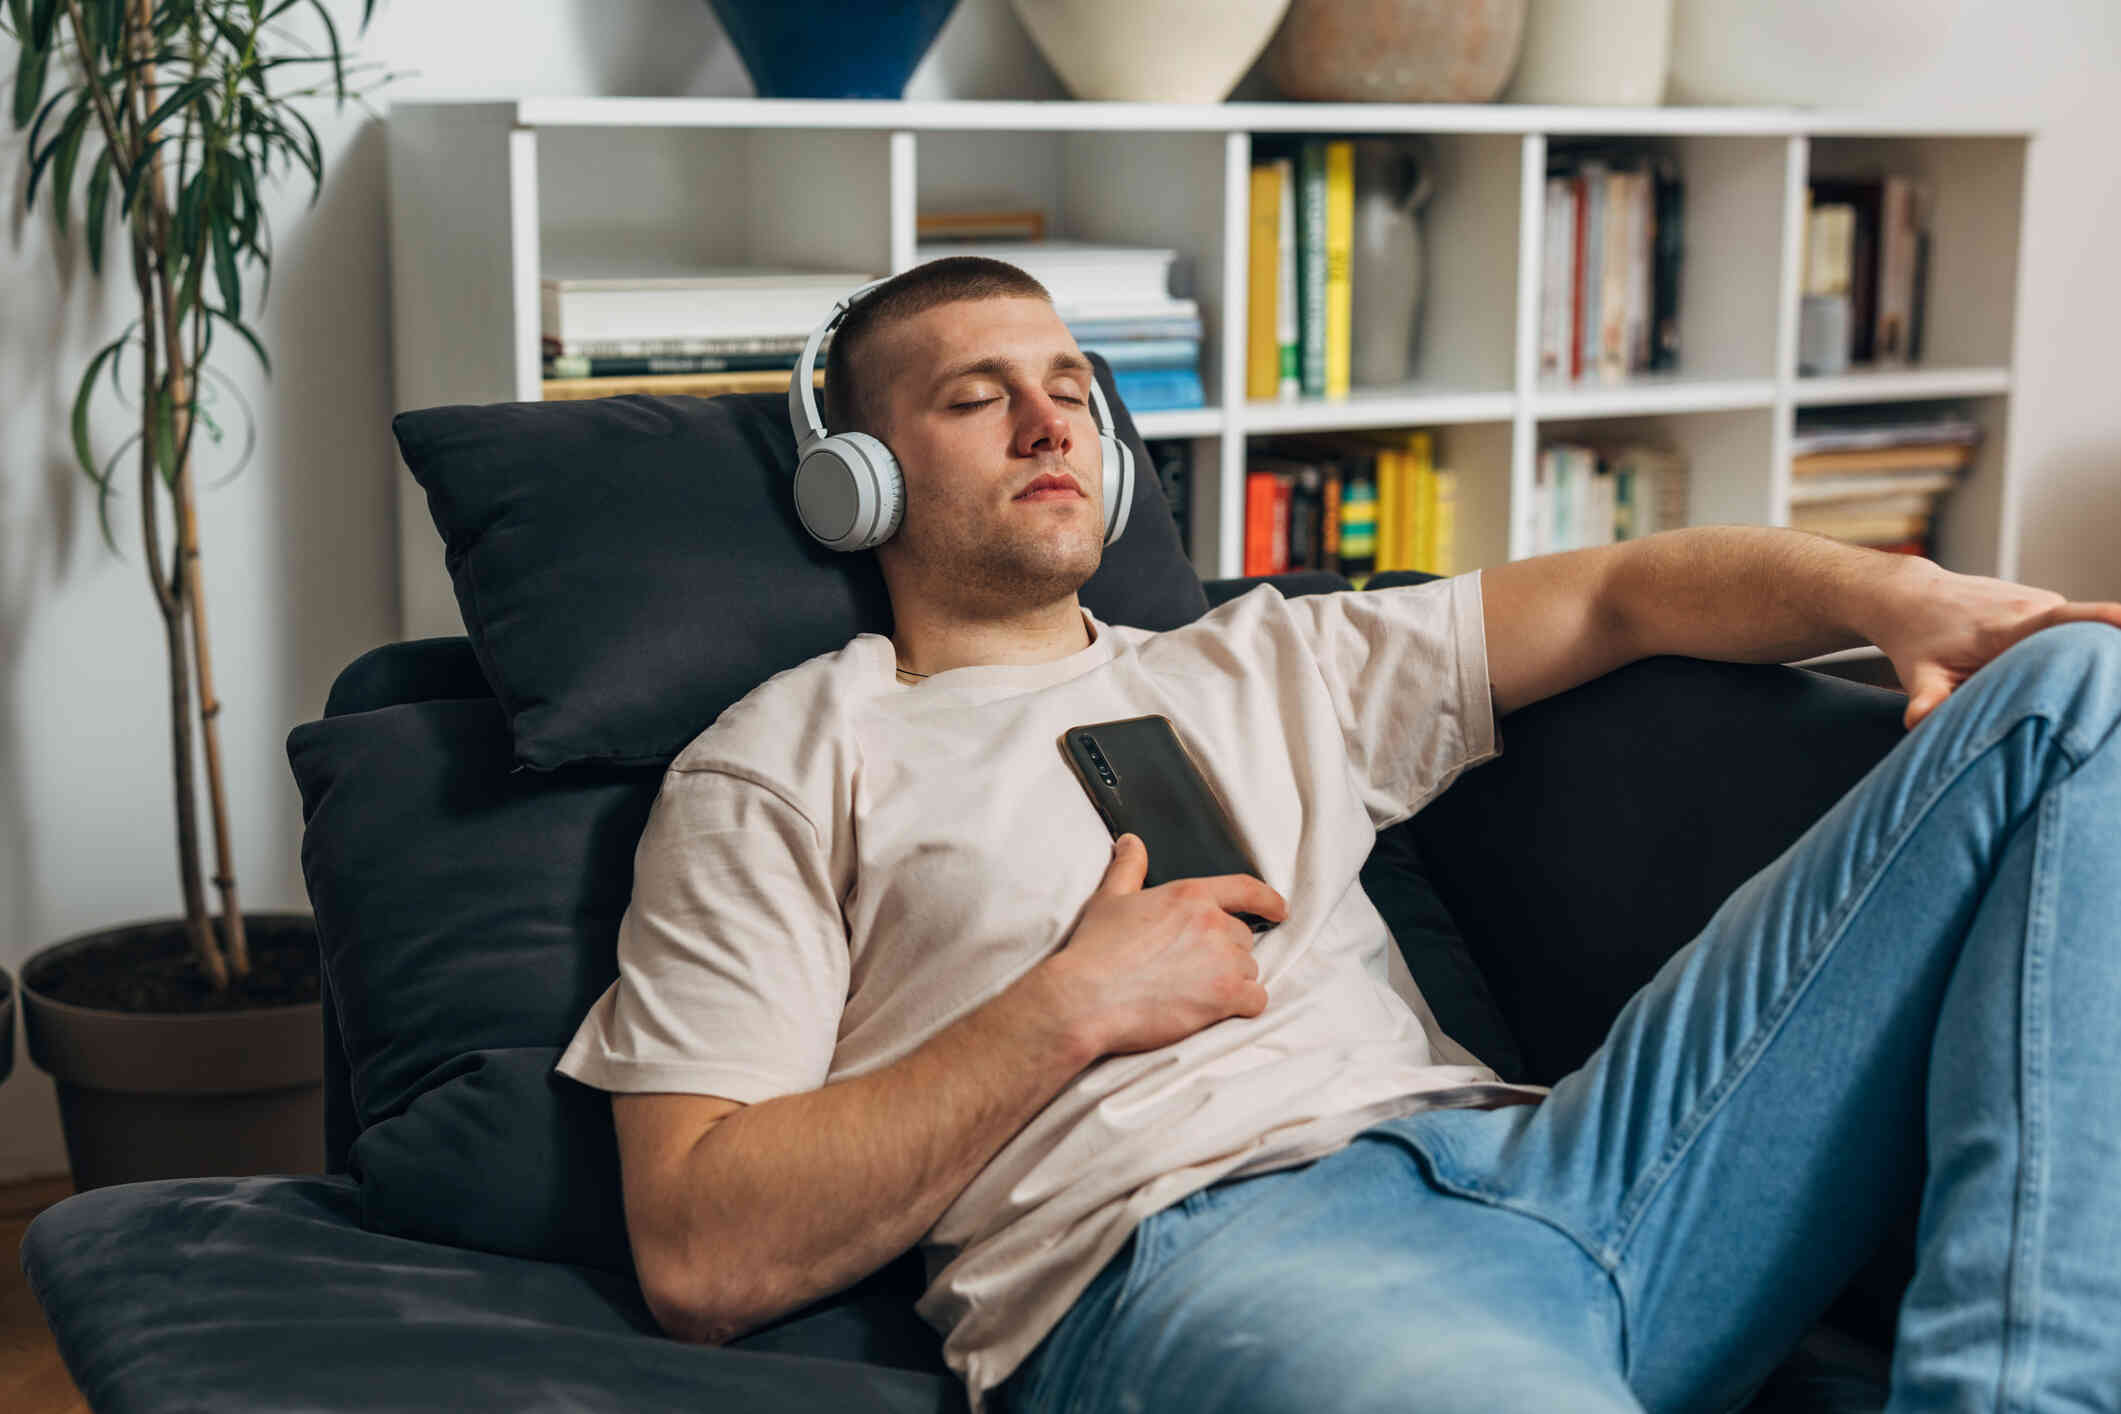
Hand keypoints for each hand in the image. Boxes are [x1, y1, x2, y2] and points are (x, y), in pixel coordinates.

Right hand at [1041, 834, 1286, 1059]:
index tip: (1279, 909)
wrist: (1086, 998)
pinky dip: (1243, 1005)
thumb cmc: (1095, 950)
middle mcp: (1213, 924)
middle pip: (1243, 938)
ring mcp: (1222, 961)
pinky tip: (1217, 1009)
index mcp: (1190, 895)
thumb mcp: (1110, 898)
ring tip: (1195, 990)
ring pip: (1249, 969)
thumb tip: (1131, 842)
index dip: (1267, 900)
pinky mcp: (1225, 997)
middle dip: (1226, 952)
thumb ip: (1129, 867)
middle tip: (1193, 968)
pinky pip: (1256, 999)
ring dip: (1231, 980)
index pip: (1245, 890)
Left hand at [1874, 559, 2120, 729]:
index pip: (2063, 621)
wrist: (1912, 596)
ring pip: (2075, 638)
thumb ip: (1927, 699)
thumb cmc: (1917, 638)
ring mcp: (2044, 601)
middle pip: (2081, 640)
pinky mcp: (2048, 604)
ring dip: (2073, 665)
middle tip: (2087, 705)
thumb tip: (1918, 722)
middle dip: (2093, 669)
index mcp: (2006, 624)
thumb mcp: (1919, 673)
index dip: (2101, 620)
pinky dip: (2064, 653)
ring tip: (2047, 689)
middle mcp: (2033, 606)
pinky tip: (2045, 673)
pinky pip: (2067, 631)